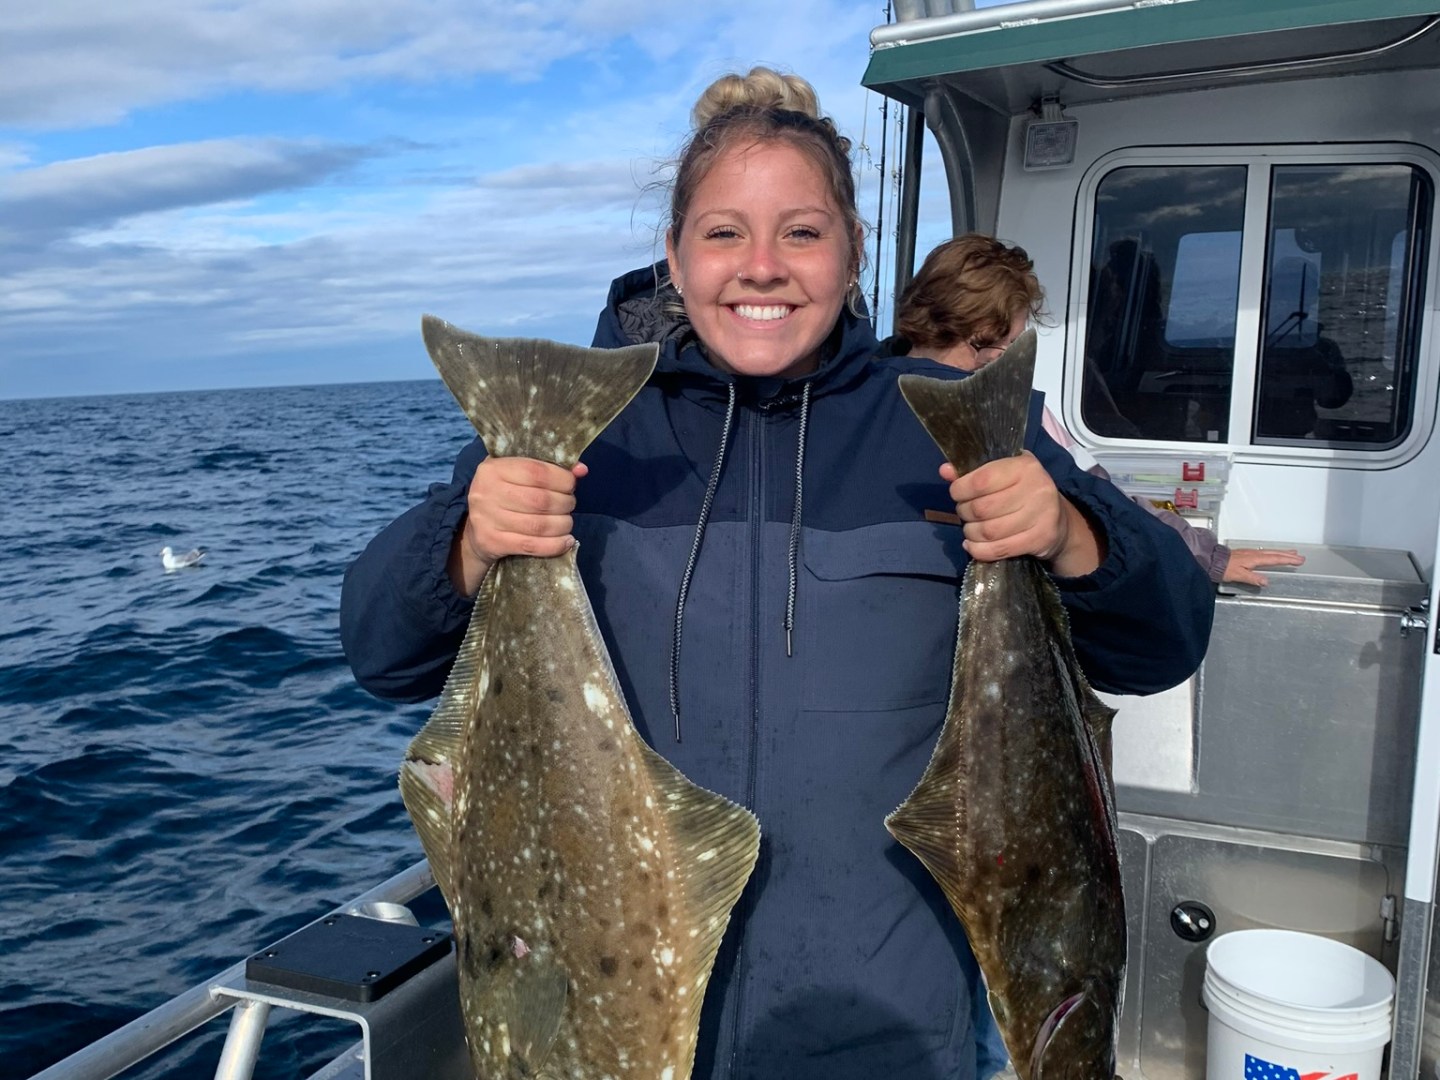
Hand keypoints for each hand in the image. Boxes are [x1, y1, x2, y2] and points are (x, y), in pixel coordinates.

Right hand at [447, 456, 587, 595]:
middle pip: (540, 500)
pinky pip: (531, 546)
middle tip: (569, 505)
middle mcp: (486, 492)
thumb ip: (548, 468)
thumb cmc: (503, 496)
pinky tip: (566, 541)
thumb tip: (581, 470)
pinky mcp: (491, 542)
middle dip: (564, 503)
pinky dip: (554, 545)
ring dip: (562, 525)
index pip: (536, 471)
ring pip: (538, 525)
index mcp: (493, 469)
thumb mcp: (517, 475)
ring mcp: (487, 519)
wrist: (473, 531)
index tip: (571, 484)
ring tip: (567, 523)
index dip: (561, 479)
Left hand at [941, 451, 1100, 575]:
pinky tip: (973, 545)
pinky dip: (979, 550)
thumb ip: (973, 472)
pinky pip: (999, 549)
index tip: (957, 493)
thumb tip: (945, 470)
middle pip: (982, 508)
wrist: (1059, 520)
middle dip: (964, 513)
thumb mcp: (1003, 474)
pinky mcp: (1040, 539)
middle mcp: (1037, 488)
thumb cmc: (1023, 491)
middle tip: (965, 513)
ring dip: (970, 533)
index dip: (960, 489)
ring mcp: (1041, 515)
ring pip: (988, 531)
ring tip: (970, 529)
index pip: (981, 480)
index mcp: (1025, 466)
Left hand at [1221, 548, 1304, 586]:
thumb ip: (1253, 578)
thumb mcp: (1239, 575)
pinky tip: (1273, 554)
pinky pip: (1264, 551)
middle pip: (1275, 553)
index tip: (1299, 560)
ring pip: (1270, 551)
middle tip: (1300, 557)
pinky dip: (1273, 552)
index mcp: (1254, 559)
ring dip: (1282, 552)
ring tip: (1291, 552)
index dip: (1288, 560)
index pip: (1275, 559)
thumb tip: (1266, 581)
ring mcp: (1250, 552)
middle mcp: (1254, 554)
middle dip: (1288, 555)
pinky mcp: (1247, 553)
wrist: (1212, 560)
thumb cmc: (1224, 568)